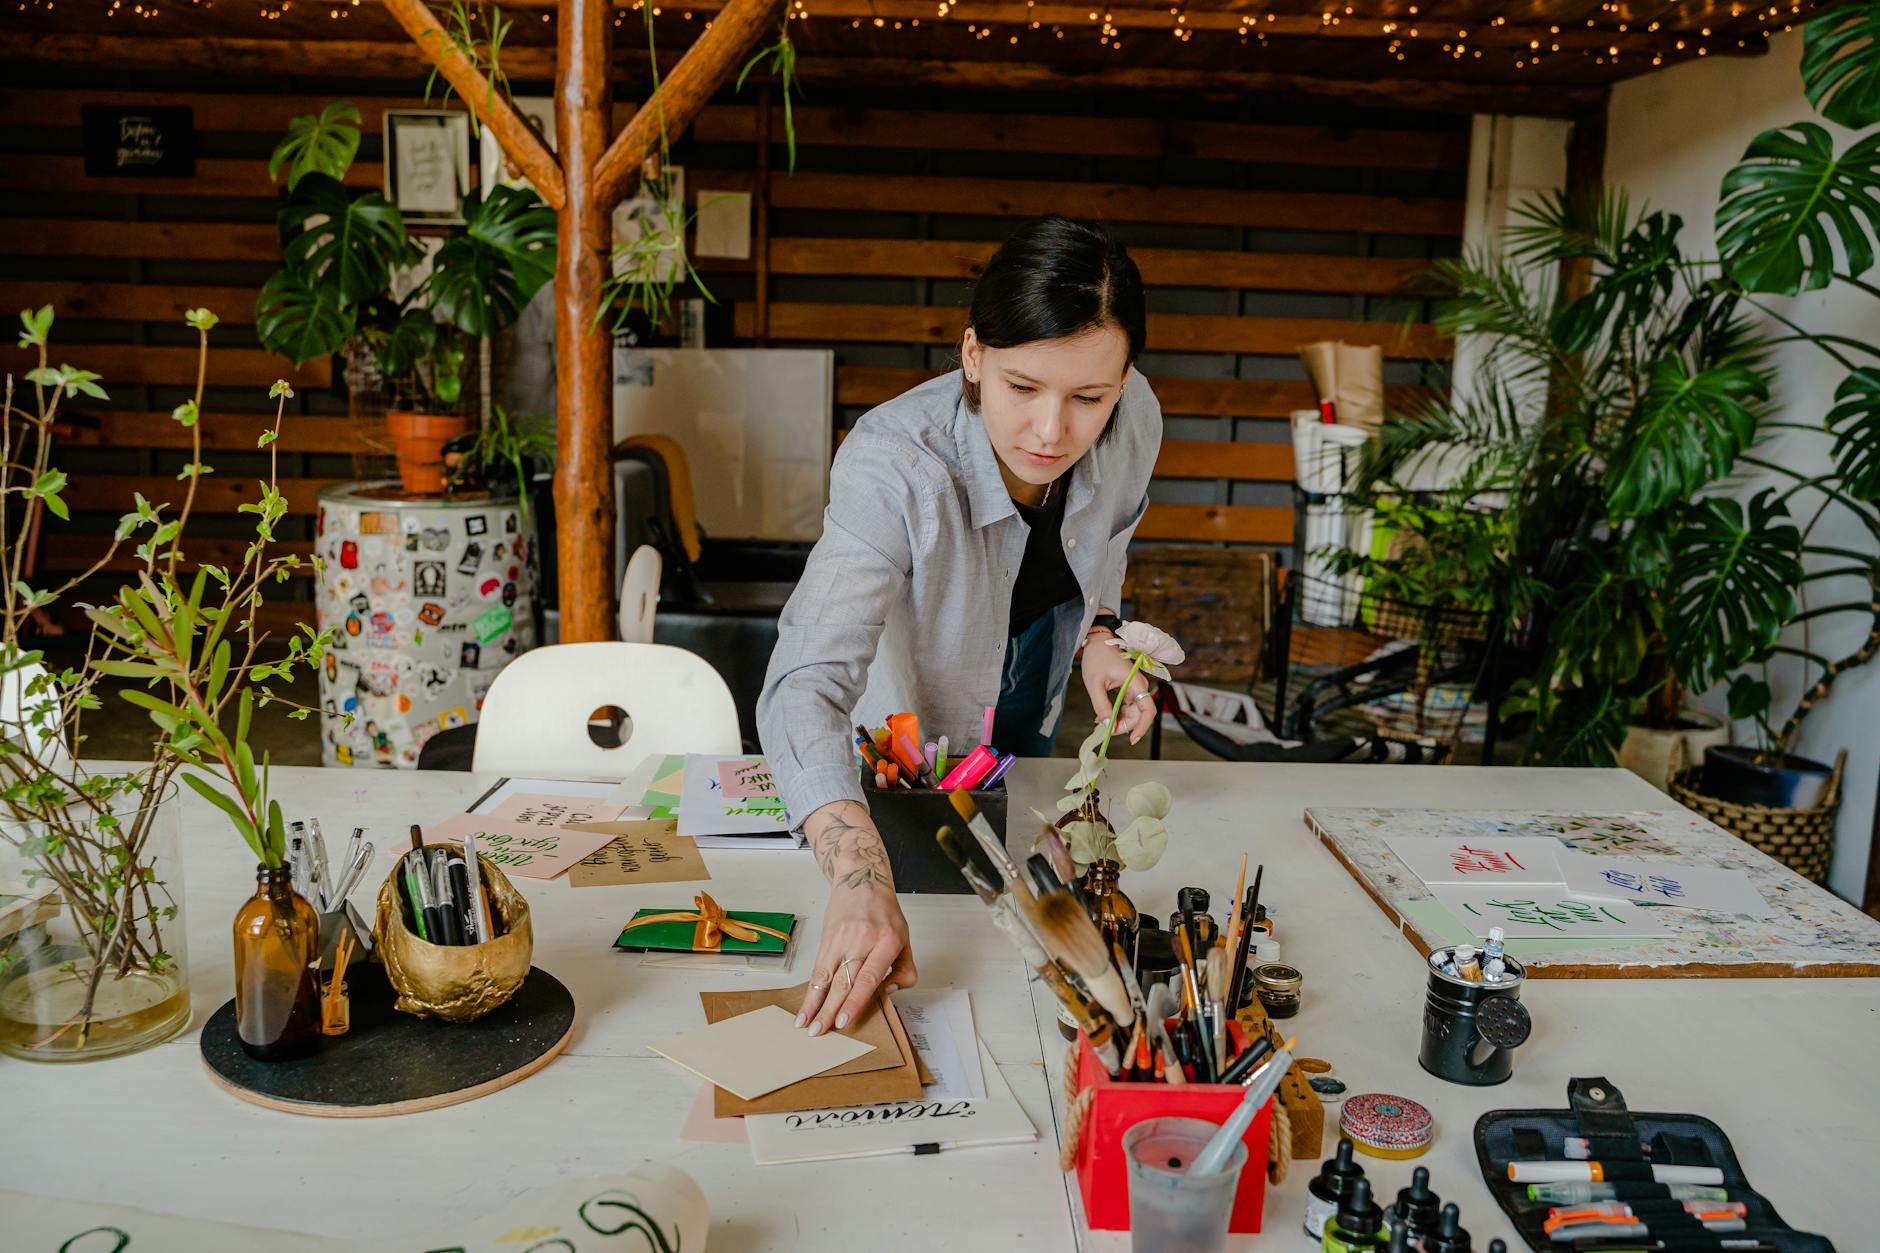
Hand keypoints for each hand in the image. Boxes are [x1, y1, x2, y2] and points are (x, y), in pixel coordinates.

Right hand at [797, 801, 917, 1035]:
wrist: (861, 880)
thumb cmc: (885, 913)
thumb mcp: (905, 937)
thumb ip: (905, 968)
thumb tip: (889, 992)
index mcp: (887, 941)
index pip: (869, 977)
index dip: (856, 1001)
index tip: (845, 1021)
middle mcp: (863, 940)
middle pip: (845, 981)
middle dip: (831, 1009)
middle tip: (821, 1032)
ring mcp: (842, 939)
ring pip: (827, 977)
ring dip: (815, 1004)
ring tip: (807, 1026)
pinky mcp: (828, 938)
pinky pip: (818, 969)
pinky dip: (811, 991)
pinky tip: (804, 1007)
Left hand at [1082, 628, 1153, 744]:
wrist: (1098, 642)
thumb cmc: (1097, 658)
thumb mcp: (1094, 684)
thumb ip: (1101, 706)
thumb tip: (1107, 725)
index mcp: (1135, 683)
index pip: (1148, 710)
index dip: (1142, 727)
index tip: (1131, 739)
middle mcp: (1140, 687)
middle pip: (1139, 715)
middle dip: (1123, 725)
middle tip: (1104, 729)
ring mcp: (1135, 688)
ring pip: (1132, 713)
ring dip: (1118, 720)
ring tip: (1099, 721)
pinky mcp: (1130, 690)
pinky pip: (1127, 707)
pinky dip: (1117, 714)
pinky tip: (1103, 716)